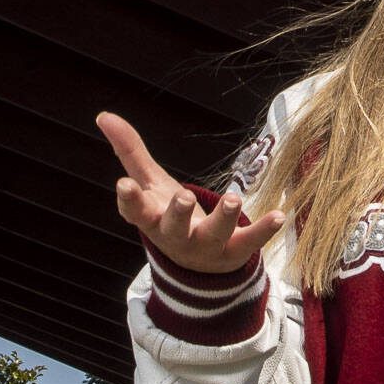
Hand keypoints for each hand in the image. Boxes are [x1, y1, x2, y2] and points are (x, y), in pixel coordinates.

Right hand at [97, 111, 284, 273]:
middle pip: (173, 227)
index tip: (123, 184)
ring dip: (224, 217)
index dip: (129, 199)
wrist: (195, 268)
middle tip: (183, 198)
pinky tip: (279, 215)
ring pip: (214, 233)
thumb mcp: (150, 184)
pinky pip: (250, 241)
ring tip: (232, 199)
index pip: (135, 211)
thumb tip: (103, 115)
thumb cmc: (167, 216)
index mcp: (152, 218)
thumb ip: (129, 151)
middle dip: (178, 213)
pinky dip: (264, 229)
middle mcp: (177, 236)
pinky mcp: (235, 251)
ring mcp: (206, 246)